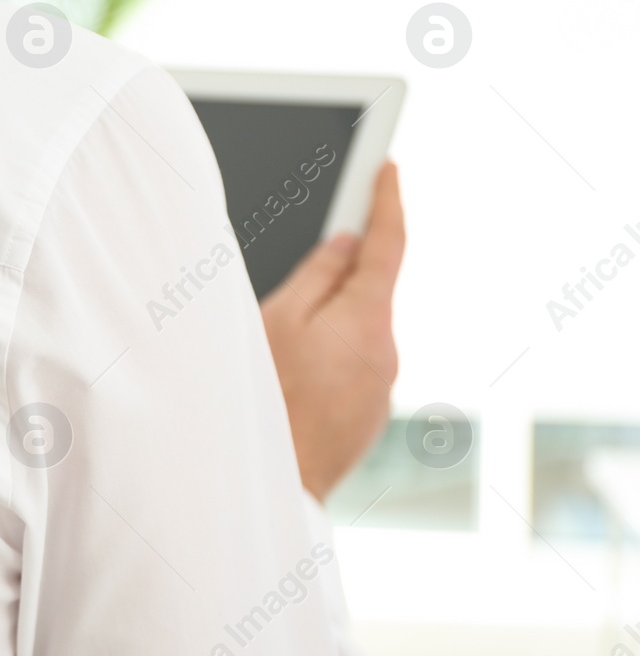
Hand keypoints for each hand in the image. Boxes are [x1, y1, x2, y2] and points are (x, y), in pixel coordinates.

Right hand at [261, 163, 404, 501]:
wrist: (273, 485)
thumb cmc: (266, 403)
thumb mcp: (276, 322)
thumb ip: (315, 277)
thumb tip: (344, 246)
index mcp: (368, 321)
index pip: (388, 245)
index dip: (387, 201)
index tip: (388, 170)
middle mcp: (388, 354)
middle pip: (367, 294)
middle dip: (336, 278)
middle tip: (295, 277)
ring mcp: (381, 390)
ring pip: (356, 334)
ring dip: (324, 327)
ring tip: (276, 352)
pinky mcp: (369, 416)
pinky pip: (352, 369)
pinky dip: (325, 361)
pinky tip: (287, 383)